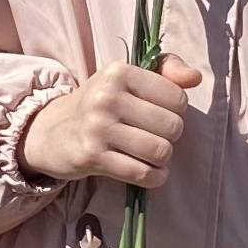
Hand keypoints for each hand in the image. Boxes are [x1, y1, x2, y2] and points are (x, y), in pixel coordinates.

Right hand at [21, 55, 201, 189]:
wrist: (52, 131)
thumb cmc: (101, 104)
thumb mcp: (127, 79)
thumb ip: (166, 70)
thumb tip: (195, 78)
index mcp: (120, 72)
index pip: (177, 97)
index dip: (175, 110)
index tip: (159, 112)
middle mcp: (107, 96)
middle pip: (172, 126)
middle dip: (170, 136)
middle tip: (154, 135)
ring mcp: (98, 127)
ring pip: (160, 151)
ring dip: (162, 158)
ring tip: (152, 154)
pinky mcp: (92, 156)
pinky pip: (142, 173)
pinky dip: (154, 177)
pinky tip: (150, 172)